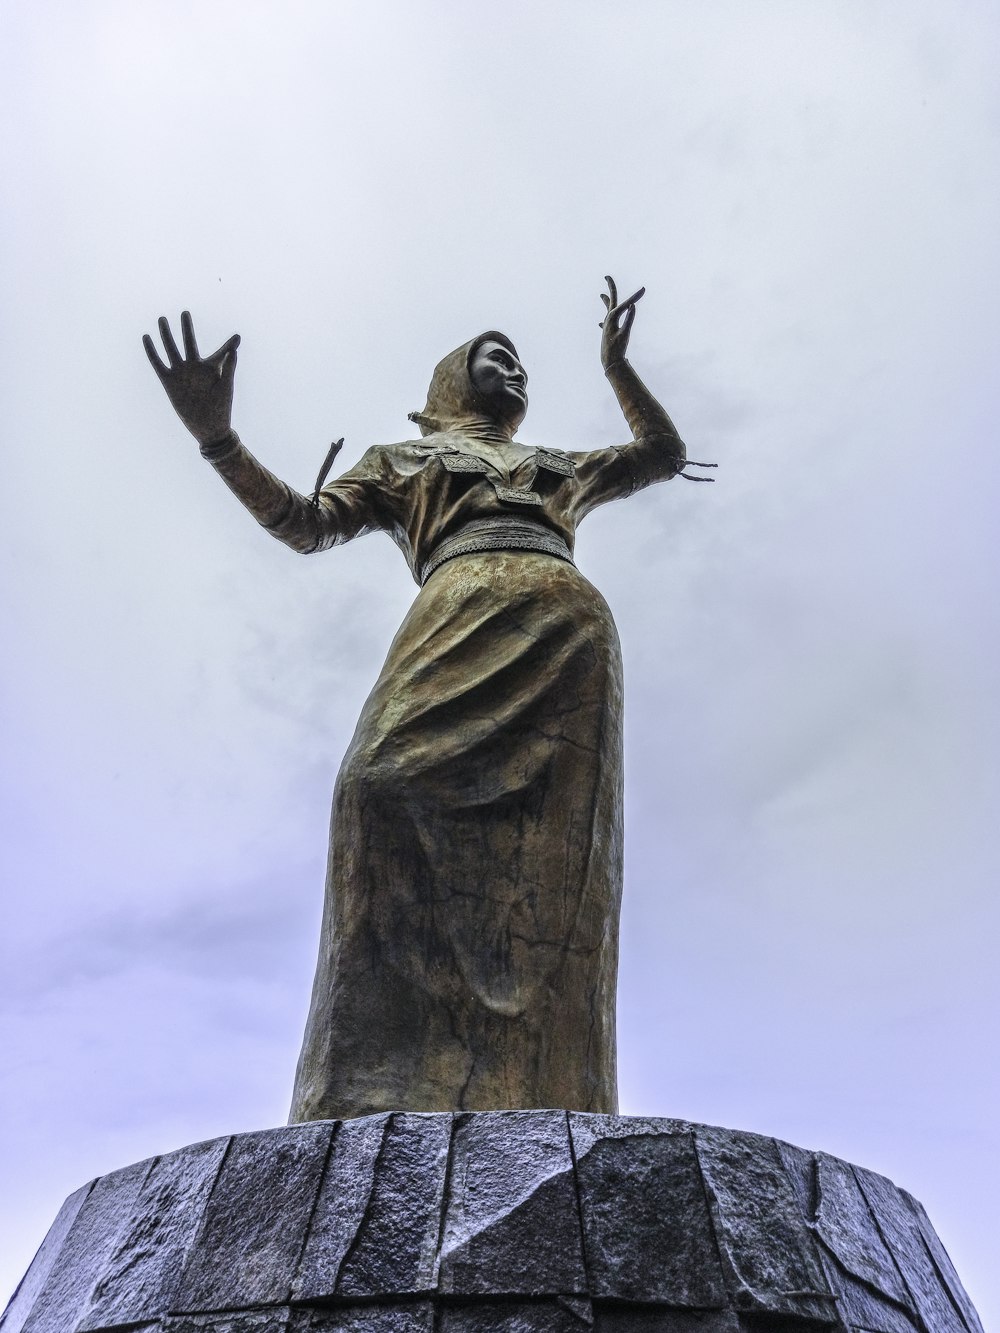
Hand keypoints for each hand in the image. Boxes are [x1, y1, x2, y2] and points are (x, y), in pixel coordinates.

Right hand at [143, 312, 240, 444]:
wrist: (207, 426)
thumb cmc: (221, 408)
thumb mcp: (226, 385)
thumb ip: (229, 365)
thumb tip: (235, 348)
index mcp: (210, 369)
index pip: (220, 352)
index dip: (229, 345)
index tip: (237, 337)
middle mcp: (194, 368)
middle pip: (188, 342)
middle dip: (186, 328)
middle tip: (185, 313)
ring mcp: (180, 373)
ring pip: (171, 348)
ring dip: (166, 334)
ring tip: (162, 319)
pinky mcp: (168, 382)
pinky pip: (157, 363)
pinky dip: (152, 351)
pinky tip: (147, 338)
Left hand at [599, 276, 644, 370]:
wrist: (609, 362)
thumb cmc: (617, 348)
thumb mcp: (625, 334)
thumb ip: (629, 319)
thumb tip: (633, 305)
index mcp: (613, 317)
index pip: (626, 303)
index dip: (635, 296)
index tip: (644, 289)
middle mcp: (609, 319)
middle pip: (610, 300)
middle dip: (610, 288)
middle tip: (606, 276)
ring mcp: (608, 325)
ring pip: (608, 310)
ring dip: (606, 301)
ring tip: (601, 295)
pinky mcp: (608, 332)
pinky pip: (607, 323)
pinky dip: (605, 320)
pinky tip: (600, 323)